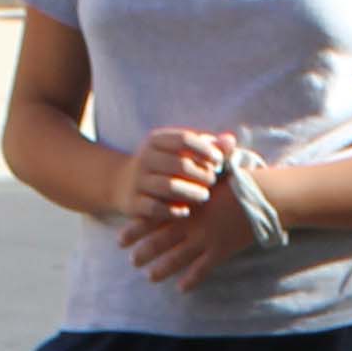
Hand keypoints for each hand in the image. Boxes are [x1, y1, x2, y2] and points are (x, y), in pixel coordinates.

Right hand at [122, 124, 236, 227]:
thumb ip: (207, 145)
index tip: (219, 161)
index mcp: (156, 140)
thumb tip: (231, 141)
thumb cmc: (163, 165)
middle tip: (213, 181)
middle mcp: (145, 158)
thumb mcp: (179, 150)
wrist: (121, 183)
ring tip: (204, 196)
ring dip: (191, 192)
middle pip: (179, 164)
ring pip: (168, 187)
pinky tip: (186, 211)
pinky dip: (173, 210)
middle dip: (201, 174)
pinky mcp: (133, 203)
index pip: (184, 139)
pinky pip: (155, 208)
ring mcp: (137, 181)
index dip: (205, 150)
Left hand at [127, 167, 259, 292]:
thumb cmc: (238, 181)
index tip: (121, 239)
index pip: (154, 218)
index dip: (136, 230)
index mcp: (186, 203)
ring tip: (150, 277)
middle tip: (132, 261)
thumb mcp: (210, 174)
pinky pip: (202, 270)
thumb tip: (176, 168)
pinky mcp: (221, 251)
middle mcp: (191, 223)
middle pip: (160, 241)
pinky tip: (181, 289)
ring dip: (161, 269)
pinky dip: (191, 280)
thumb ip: (190, 175)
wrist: (263, 196)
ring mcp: (205, 239)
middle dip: (144, 252)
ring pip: (177, 258)